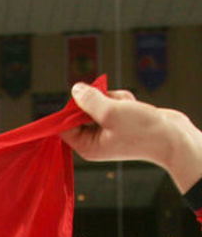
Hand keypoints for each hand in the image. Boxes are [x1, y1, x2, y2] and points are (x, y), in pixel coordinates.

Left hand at [62, 82, 201, 192]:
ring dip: (114, 99)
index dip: (71, 109)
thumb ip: (90, 101)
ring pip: (100, 104)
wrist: (172, 137)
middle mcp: (94, 141)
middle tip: (114, 102)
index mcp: (86, 146)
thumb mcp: (111, 112)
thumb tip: (75, 90)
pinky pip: (114, 104)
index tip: (85, 97)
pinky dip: (123, 101)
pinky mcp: (120, 122)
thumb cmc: (142, 130)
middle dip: (99, 101)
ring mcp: (107, 131)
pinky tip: (134, 105)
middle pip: (82, 112)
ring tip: (129, 105)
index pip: (64, 126)